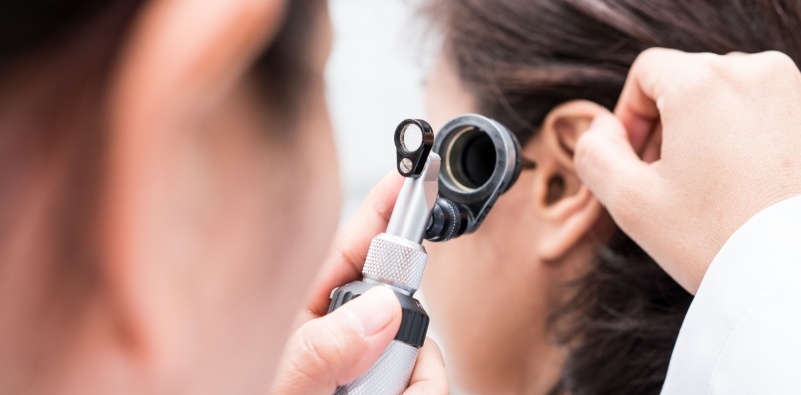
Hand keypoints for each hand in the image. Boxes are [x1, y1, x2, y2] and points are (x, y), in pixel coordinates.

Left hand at [271, 173, 447, 393]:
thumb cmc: (244, 390)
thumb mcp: (279, 382)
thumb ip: (322, 349)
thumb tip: (381, 311)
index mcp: (306, 311)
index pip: (355, 245)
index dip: (388, 206)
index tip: (418, 173)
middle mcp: (343, 333)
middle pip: (405, 306)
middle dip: (410, 342)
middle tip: (390, 380)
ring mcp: (368, 366)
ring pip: (423, 355)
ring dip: (416, 386)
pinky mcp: (391, 389)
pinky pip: (429, 386)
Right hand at [574, 48, 800, 292]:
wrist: (794, 276)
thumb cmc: (715, 239)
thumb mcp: (629, 202)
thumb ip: (593, 153)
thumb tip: (602, 127)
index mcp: (703, 84)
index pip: (646, 71)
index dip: (628, 115)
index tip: (634, 162)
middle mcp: (754, 73)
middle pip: (686, 80)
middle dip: (665, 125)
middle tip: (664, 182)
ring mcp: (793, 91)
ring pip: (724, 94)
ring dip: (702, 130)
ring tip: (704, 185)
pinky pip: (761, 110)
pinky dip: (740, 136)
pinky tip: (739, 184)